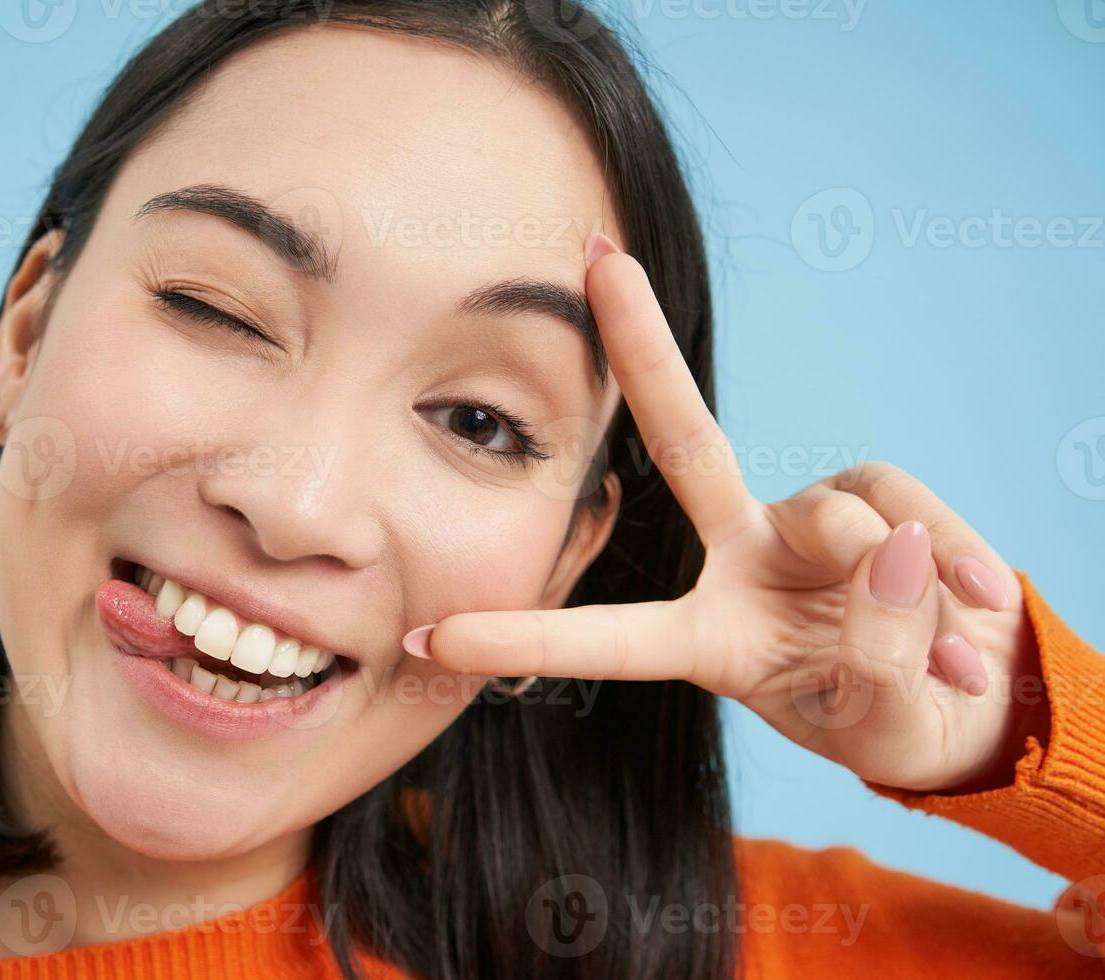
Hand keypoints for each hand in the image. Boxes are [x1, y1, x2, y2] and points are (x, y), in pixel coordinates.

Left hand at [410, 239, 1046, 793]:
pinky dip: (954, 560)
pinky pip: (910, 510)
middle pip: (686, 439)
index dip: (523, 639)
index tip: (427, 636)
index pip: (605, 636)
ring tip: (949, 660)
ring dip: (896, 592)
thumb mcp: (878, 723)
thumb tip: (896, 552)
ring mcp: (807, 523)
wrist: (966, 704)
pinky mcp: (881, 496)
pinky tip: (977, 604)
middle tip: (597, 258)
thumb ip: (880, 661)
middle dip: (644, 346)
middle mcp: (739, 560)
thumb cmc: (891, 719)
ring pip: (838, 517)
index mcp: (706, 638)